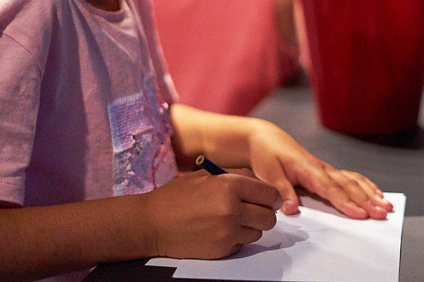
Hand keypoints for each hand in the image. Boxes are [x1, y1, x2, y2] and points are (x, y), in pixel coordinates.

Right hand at [141, 171, 281, 258]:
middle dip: (265, 214)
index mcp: (230, 185)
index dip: (271, 197)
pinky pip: (243, 244)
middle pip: (269, 217)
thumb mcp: (207, 175)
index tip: (269, 199)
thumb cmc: (176, 197)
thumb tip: (261, 184)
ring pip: (258, 232)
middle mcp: (232, 209)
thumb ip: (236, 176)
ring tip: (233, 219)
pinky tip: (221, 230)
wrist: (152, 223)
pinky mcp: (222, 249)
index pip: (269, 194)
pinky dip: (237, 238)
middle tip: (255, 210)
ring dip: (251, 227)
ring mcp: (227, 231)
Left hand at [247, 122, 393, 219]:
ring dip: (372, 195)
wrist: (267, 139)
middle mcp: (322, 169)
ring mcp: (327, 170)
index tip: (361, 214)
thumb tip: (291, 210)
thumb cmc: (268, 156)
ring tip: (387, 207)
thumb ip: (282, 191)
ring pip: (354, 182)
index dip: (347, 202)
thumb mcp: (269, 174)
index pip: (331, 189)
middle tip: (383, 214)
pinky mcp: (328, 172)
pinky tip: (377, 194)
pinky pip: (351, 178)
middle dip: (368, 201)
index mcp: (309, 169)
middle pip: (349, 187)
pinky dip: (366, 186)